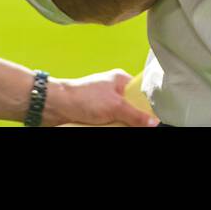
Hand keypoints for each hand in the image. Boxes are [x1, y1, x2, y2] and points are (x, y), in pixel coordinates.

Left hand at [41, 70, 158, 126]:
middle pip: (133, 110)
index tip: (153, 118)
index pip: (142, 93)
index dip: (148, 106)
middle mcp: (114, 92)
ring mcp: (105, 105)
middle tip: (130, 124)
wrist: (56, 106)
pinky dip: (111, 128)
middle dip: (132, 120)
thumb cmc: (82, 97)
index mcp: (121, 81)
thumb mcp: (115, 106)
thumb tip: (154, 122)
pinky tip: (110, 128)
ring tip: (114, 125)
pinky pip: (111, 125)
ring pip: (122, 120)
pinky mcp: (97, 117)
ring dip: (120, 125)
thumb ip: (136, 115)